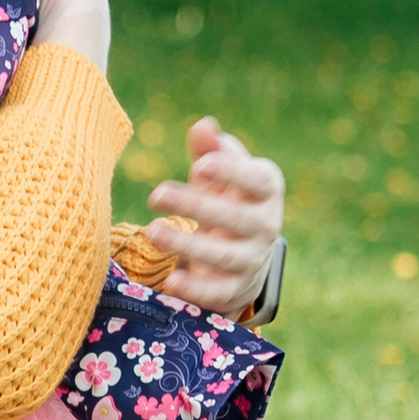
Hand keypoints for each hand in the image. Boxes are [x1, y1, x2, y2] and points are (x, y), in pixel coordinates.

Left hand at [147, 117, 284, 315]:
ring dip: (189, 246)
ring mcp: (253, 260)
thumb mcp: (218, 170)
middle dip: (196, 206)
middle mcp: (266, 225)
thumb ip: (210, 149)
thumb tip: (203, 126)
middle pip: (237, 218)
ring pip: (226, 257)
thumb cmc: (226, 196)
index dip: (231, 172)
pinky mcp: (236, 289)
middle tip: (155, 194)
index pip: (257, 180)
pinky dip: (197, 289)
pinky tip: (171, 280)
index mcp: (266, 189)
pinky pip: (220, 293)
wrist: (241, 248)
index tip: (198, 166)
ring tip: (152, 232)